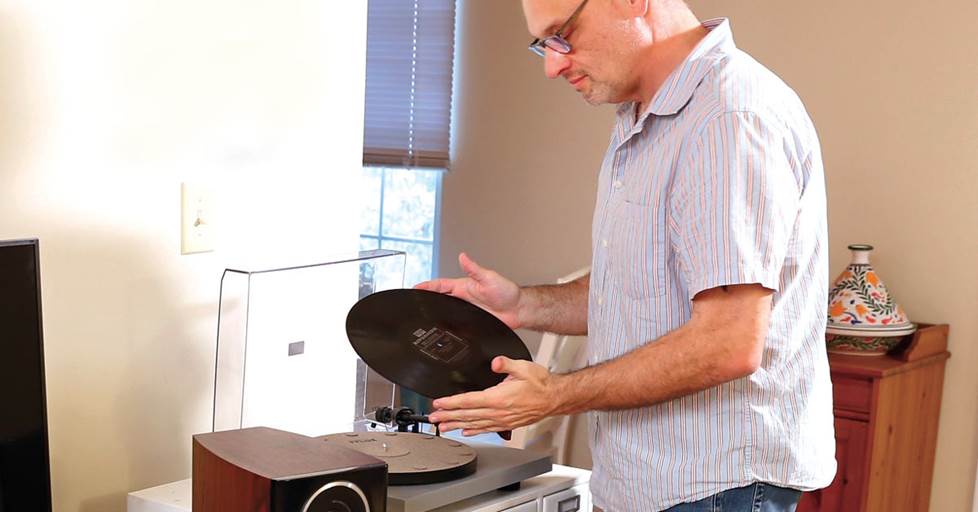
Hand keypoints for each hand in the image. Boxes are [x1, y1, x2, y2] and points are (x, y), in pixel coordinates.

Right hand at [415, 252, 522, 328]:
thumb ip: (474, 269)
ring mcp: (467, 311)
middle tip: (412, 301)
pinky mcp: (472, 322)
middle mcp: (463, 298)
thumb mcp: (489, 278)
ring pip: (446, 311)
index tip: (415, 287)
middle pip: (439, 298)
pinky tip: (441, 328)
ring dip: (435, 312)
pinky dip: (448, 325)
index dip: (427, 286)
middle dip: (425, 299)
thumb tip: (463, 257)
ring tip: (421, 314)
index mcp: (464, 286)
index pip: (441, 285)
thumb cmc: (508, 292)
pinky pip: (456, 324)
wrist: (519, 310)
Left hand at [428, 356, 559, 435]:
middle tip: (433, 418)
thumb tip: (495, 362)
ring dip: (456, 425)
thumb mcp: (523, 367)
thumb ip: (506, 364)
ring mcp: (502, 420)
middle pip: (467, 415)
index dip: (451, 403)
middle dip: (448, 416)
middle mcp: (498, 412)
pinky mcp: (507, 424)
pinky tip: (465, 432)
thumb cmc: (540, 383)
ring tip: (443, 427)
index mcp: (499, 398)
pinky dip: (474, 431)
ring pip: (474, 424)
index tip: (438, 403)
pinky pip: (487, 429)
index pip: (469, 401)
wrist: (554, 398)